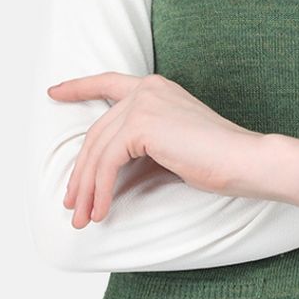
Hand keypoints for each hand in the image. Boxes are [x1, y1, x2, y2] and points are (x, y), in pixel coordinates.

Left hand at [46, 72, 258, 227]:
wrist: (244, 160)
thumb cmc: (217, 159)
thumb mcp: (171, 143)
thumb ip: (142, 141)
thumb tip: (107, 166)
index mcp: (155, 87)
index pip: (108, 82)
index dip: (78, 88)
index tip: (54, 92)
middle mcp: (146, 89)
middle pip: (96, 133)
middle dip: (81, 173)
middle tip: (72, 204)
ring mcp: (143, 103)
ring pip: (97, 150)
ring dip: (87, 188)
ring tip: (83, 216)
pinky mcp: (141, 124)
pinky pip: (108, 162)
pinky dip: (101, 190)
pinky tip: (102, 211)